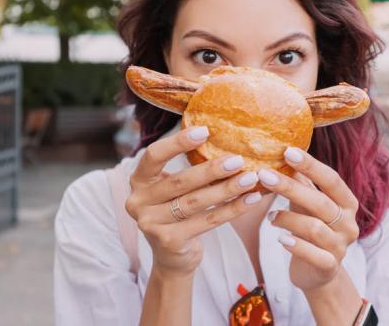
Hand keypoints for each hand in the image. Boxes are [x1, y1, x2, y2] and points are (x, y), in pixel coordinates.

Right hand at [125, 125, 264, 276]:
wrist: (173, 258)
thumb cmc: (178, 213)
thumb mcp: (174, 190)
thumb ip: (188, 170)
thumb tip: (227, 144)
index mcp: (139, 181)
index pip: (153, 156)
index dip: (177, 143)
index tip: (205, 131)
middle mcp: (138, 202)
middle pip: (179, 182)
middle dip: (211, 170)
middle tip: (238, 160)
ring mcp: (151, 224)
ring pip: (195, 202)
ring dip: (226, 189)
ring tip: (250, 179)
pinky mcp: (168, 242)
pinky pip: (207, 221)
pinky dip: (232, 209)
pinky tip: (250, 200)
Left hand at [258, 147, 359, 290]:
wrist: (318, 272)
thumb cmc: (311, 228)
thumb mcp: (307, 204)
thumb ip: (302, 183)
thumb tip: (284, 151)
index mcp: (347, 203)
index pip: (332, 180)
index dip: (311, 165)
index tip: (287, 151)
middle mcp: (349, 223)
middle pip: (320, 202)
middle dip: (290, 187)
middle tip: (264, 175)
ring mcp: (341, 246)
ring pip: (314, 228)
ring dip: (287, 219)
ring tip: (269, 216)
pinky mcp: (330, 267)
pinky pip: (314, 255)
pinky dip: (296, 246)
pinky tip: (280, 239)